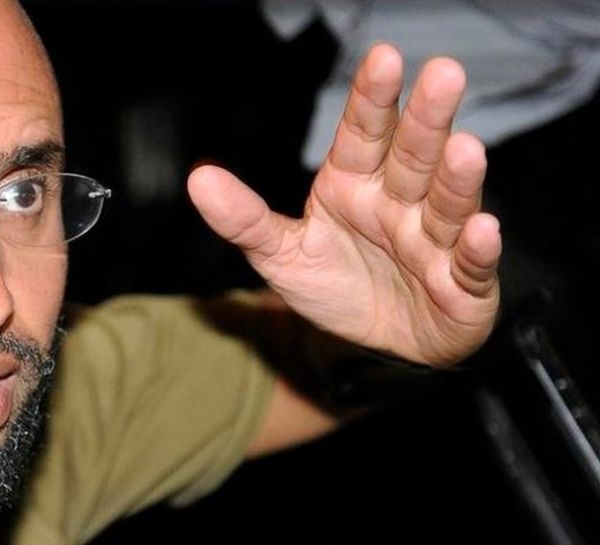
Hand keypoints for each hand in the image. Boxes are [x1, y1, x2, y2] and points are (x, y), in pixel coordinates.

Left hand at [187, 43, 501, 366]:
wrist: (372, 346)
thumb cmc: (334, 286)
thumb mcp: (280, 254)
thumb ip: (243, 218)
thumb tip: (199, 180)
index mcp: (354, 184)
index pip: (363, 134)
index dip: (372, 99)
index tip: (383, 58)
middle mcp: (399, 203)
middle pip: (413, 156)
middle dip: (427, 119)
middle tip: (444, 73)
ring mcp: (435, 241)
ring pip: (447, 205)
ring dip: (457, 179)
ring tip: (464, 149)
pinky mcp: (462, 286)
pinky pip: (472, 266)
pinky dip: (480, 251)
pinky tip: (485, 230)